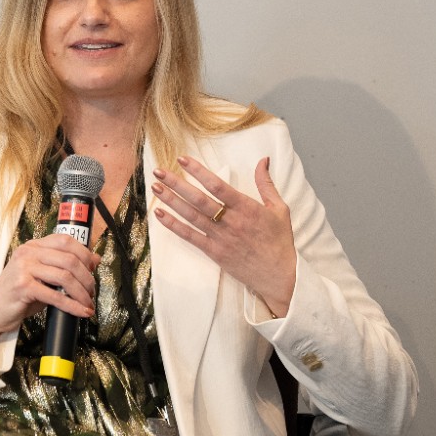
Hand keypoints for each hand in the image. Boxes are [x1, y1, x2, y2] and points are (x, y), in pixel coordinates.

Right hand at [0, 233, 100, 342]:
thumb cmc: (21, 292)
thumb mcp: (44, 274)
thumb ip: (65, 265)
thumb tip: (95, 259)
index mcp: (34, 245)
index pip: (65, 240)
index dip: (84, 254)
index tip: (92, 269)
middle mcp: (28, 253)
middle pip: (69, 259)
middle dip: (86, 277)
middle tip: (91, 291)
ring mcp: (24, 268)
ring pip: (65, 277)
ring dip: (81, 293)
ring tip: (87, 303)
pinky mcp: (23, 287)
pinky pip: (55, 296)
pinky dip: (72, 306)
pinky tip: (80, 311)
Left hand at [151, 156, 297, 316]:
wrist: (279, 275)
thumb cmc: (280, 241)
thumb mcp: (279, 208)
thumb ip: (266, 183)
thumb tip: (263, 159)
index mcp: (247, 207)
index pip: (217, 185)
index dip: (199, 171)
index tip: (182, 159)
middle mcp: (231, 221)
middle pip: (199, 199)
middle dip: (177, 184)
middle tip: (159, 172)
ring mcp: (221, 238)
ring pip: (192, 216)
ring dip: (171, 201)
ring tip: (155, 188)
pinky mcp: (215, 253)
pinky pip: (191, 237)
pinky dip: (174, 226)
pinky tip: (160, 215)